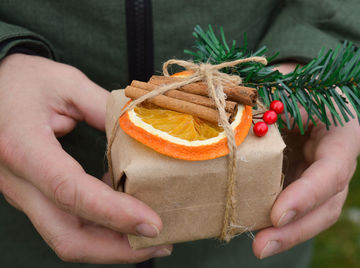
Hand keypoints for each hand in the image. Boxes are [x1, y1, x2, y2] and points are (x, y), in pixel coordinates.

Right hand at [0, 54, 171, 262]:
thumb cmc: (23, 81)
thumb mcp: (67, 84)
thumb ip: (107, 109)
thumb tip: (143, 134)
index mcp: (23, 148)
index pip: (70, 191)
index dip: (114, 213)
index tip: (153, 223)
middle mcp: (18, 182)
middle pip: (67, 236)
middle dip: (117, 249)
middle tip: (161, 242)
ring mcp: (23, 194)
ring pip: (67, 237)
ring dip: (112, 244)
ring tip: (150, 237)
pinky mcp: (33, 197)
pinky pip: (66, 223)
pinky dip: (100, 227)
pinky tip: (126, 214)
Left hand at [252, 63, 359, 258]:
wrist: (303, 85)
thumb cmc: (298, 82)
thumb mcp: (289, 86)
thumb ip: (271, 107)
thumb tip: (238, 128)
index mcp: (341, 136)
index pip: (331, 171)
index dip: (306, 195)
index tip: (277, 214)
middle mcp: (336, 162)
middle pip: (327, 204)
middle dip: (295, 229)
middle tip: (261, 246)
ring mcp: (319, 175)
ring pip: (313, 213)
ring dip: (285, 233)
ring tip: (258, 245)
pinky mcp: (301, 181)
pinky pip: (293, 205)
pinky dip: (276, 220)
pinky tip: (254, 227)